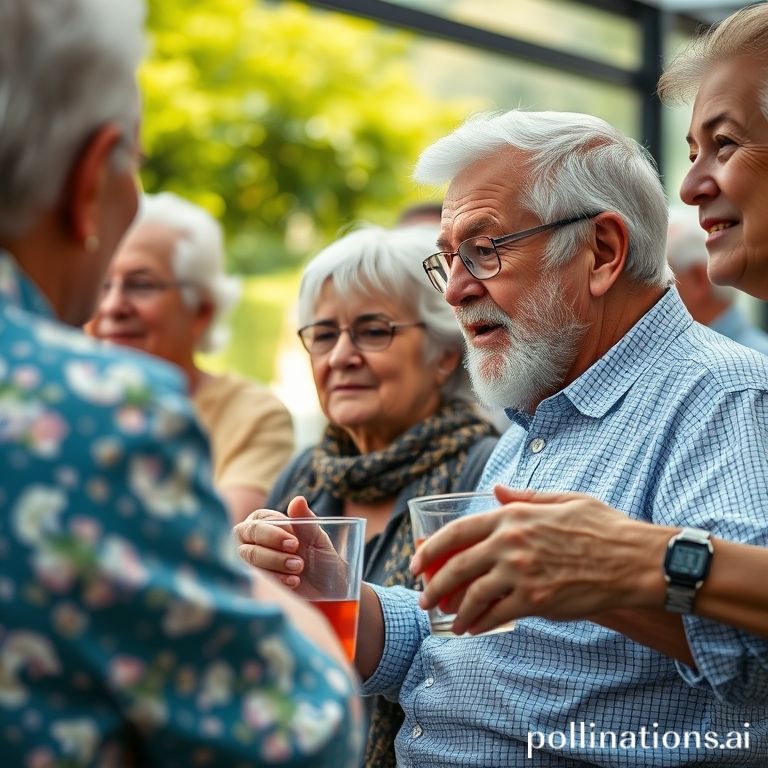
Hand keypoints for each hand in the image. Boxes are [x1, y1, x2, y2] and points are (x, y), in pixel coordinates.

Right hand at [235, 497, 347, 598]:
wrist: (327, 587)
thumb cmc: (320, 557)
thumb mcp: (317, 538)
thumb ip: (305, 520)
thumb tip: (298, 500)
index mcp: (264, 523)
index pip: (256, 523)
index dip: (272, 533)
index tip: (294, 542)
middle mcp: (252, 541)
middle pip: (247, 541)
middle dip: (273, 552)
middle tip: (298, 558)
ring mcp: (250, 563)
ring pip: (249, 560)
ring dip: (276, 564)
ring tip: (299, 568)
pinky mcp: (255, 582)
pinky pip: (255, 579)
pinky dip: (275, 580)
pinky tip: (294, 581)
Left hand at [409, 485, 668, 634]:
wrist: (636, 559)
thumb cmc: (602, 526)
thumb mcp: (562, 499)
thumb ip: (524, 496)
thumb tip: (495, 490)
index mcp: (514, 515)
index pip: (458, 531)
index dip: (431, 548)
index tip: (416, 560)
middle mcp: (511, 543)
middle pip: (457, 566)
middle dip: (434, 584)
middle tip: (424, 598)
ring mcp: (522, 573)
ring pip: (473, 595)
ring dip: (455, 610)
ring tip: (448, 619)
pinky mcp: (537, 601)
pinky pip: (497, 615)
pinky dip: (480, 623)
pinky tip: (473, 628)